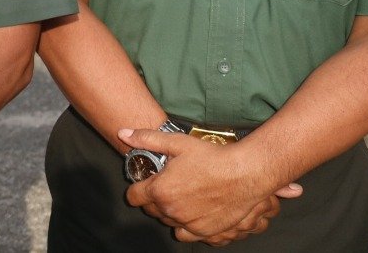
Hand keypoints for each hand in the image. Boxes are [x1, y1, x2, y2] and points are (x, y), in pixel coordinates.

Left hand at [121, 127, 302, 242]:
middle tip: (166, 185)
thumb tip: (123, 133)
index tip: (145, 182)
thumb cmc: (211, 157)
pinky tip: (190, 211)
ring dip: (169, 211)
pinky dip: (184, 225)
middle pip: (151, 210)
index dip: (138, 188)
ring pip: (167, 221)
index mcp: (160, 190)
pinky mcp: (204, 231)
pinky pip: (184, 234)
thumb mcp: (176, 142)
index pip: (134, 197)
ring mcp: (188, 223)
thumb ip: (146, 139)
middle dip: (153, 198)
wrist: (244, 173)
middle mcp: (172, 210)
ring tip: (181, 196)